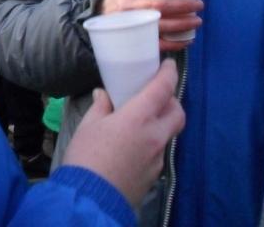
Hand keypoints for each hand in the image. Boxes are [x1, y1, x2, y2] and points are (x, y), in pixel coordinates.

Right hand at [62, 59, 184, 206]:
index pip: (163, 89)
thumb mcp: (88, 126)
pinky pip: (159, 152)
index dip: (169, 73)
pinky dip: (152, 143)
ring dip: (162, 123)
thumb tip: (104, 95)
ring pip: (169, 133)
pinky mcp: (154, 175)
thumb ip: (101, 107)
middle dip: (172, 101)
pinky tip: (133, 147)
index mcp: (139, 118)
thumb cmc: (86, 156)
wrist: (91, 198)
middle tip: (156, 96)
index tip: (168, 65)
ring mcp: (157, 157)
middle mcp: (155, 136)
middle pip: (178, 113)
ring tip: (141, 122)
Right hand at [100, 0, 202, 51]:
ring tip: (197, 21)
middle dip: (185, 5)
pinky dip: (177, 43)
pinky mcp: (134, 41)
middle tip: (199, 4)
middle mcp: (129, 6)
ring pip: (163, 25)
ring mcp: (132, 25)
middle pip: (162, 5)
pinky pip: (159, 44)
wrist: (96, 17)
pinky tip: (188, 39)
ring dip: (184, 23)